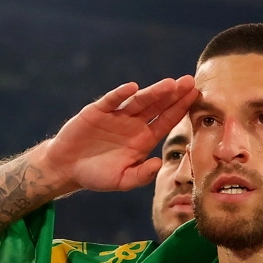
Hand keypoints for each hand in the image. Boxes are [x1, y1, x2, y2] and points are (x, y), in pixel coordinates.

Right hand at [39, 76, 197, 192]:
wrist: (67, 168)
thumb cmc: (97, 176)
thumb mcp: (122, 181)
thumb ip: (141, 175)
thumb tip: (159, 163)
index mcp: (143, 140)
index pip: (166, 121)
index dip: (180, 109)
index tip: (195, 96)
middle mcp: (133, 124)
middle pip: (157, 106)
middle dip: (174, 94)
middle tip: (190, 82)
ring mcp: (116, 116)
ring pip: (138, 101)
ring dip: (154, 92)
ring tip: (170, 84)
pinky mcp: (98, 111)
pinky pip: (111, 101)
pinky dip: (120, 94)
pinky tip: (132, 88)